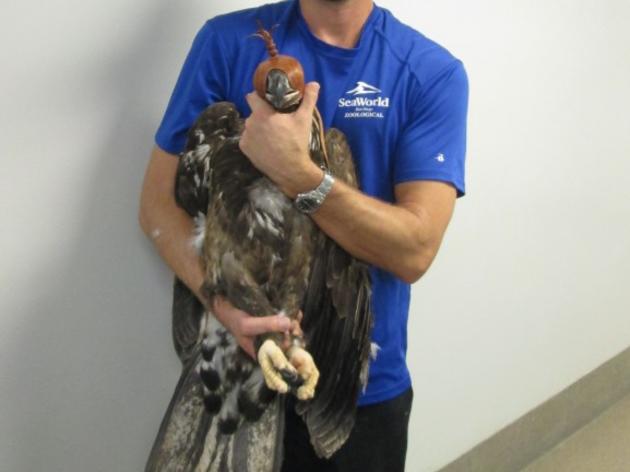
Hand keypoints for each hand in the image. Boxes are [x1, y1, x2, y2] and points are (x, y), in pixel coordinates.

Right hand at [211, 296, 301, 358]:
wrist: (227, 307)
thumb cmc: (235, 320)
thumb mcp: (248, 325)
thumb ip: (266, 325)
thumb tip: (288, 324)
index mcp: (261, 351)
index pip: (280, 355)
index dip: (290, 348)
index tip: (292, 336)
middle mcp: (268, 344)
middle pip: (287, 342)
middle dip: (294, 334)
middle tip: (295, 324)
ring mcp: (272, 332)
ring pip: (289, 332)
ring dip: (294, 325)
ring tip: (296, 317)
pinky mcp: (274, 322)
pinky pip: (287, 322)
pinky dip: (293, 317)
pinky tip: (296, 312)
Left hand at [239, 82, 323, 197]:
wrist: (291, 170)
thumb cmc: (297, 143)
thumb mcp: (304, 119)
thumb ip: (308, 99)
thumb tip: (314, 83)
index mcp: (261, 113)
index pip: (251, 96)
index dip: (258, 96)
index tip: (267, 100)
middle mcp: (249, 123)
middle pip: (254, 113)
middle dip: (262, 114)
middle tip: (275, 121)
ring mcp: (245, 137)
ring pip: (250, 126)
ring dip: (258, 127)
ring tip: (271, 135)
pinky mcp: (244, 149)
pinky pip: (247, 139)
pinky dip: (254, 140)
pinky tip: (266, 145)